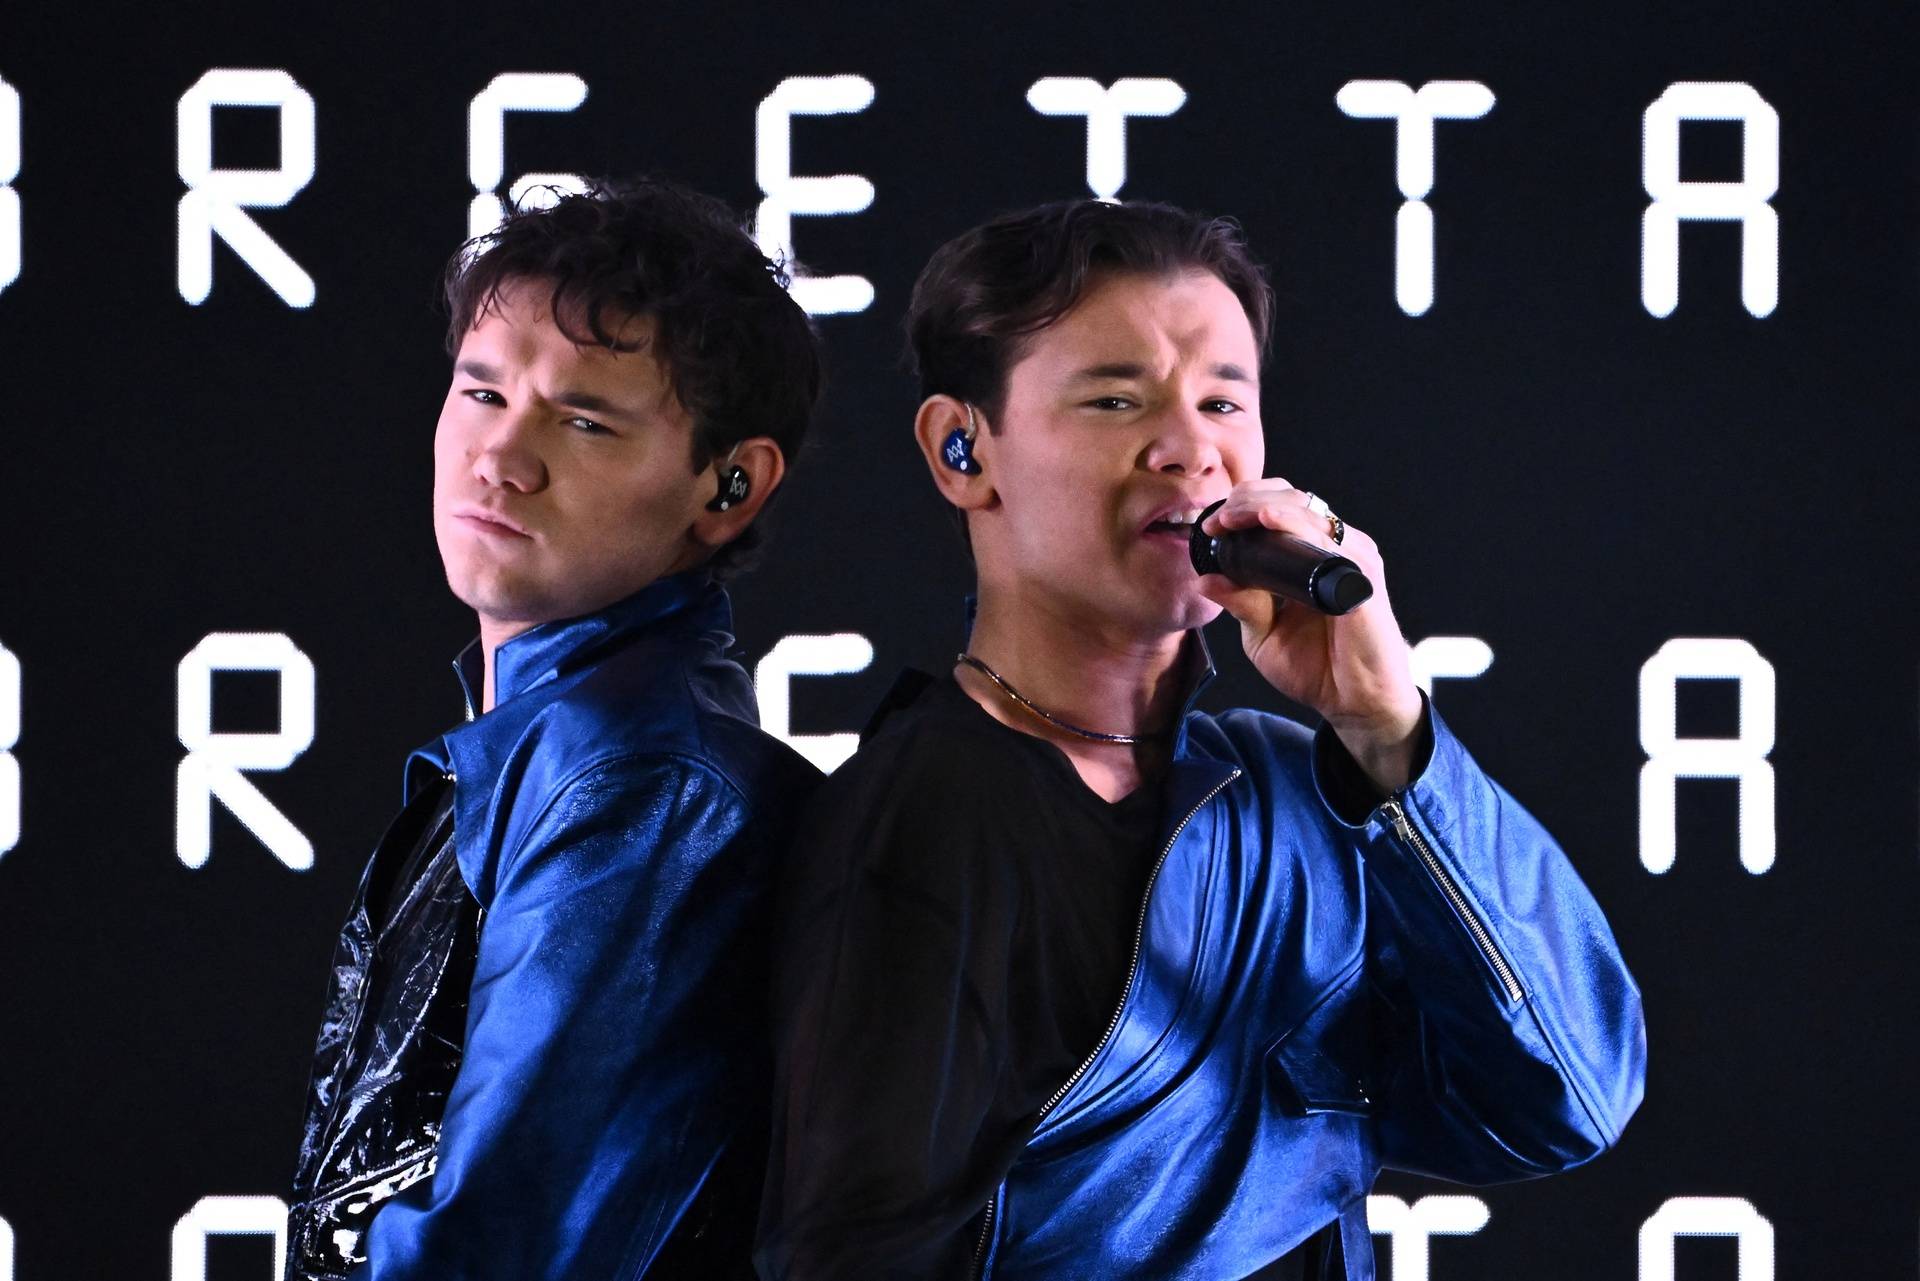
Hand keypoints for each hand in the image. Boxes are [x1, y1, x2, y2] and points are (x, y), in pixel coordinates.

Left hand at [1195, 479, 1424, 790]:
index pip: (1281, 507)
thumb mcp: (1264, 634)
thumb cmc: (1318, 668)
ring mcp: (1351, 557)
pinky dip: (1291, 523)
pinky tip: (1266, 520)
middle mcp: (1335, 549)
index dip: (1244, 506)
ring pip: (1306, 509)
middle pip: (1292, 497)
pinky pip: (1323, 538)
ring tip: (1230, 518)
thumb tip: (1205, 578)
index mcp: (1313, 557)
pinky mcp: (1360, 574)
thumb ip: (1242, 603)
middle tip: (1217, 520)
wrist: (1355, 705)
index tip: (1212, 525)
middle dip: (1248, 499)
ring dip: (1261, 505)